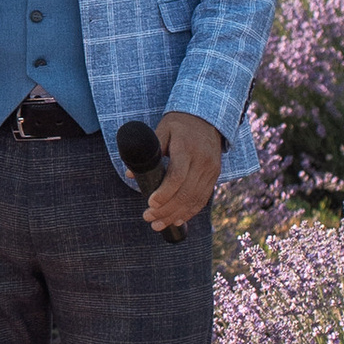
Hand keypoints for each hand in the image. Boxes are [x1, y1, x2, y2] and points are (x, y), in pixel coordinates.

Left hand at [145, 112, 221, 231]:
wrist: (208, 118)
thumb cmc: (179, 124)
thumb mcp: (162, 130)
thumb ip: (148, 151)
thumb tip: (129, 174)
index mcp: (186, 148)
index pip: (177, 176)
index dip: (164, 193)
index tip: (150, 203)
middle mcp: (202, 161)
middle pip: (186, 192)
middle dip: (166, 209)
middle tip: (148, 218)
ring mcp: (211, 170)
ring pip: (195, 199)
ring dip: (176, 215)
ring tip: (158, 225)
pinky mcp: (214, 176)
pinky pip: (203, 198)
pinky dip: (190, 212)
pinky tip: (176, 220)